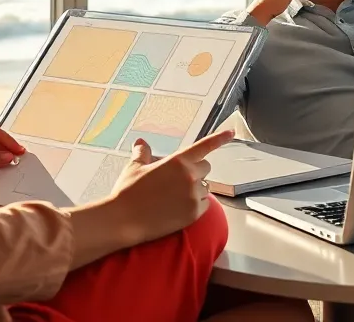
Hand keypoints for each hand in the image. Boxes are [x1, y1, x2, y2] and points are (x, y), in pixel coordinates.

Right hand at [109, 130, 235, 240]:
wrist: (122, 220)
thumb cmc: (127, 193)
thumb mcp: (134, 168)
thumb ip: (142, 153)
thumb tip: (140, 142)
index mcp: (178, 161)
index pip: (204, 146)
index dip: (219, 138)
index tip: (231, 132)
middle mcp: (190, 176)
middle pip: (205, 167)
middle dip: (195, 171)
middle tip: (177, 180)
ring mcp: (193, 195)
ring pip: (205, 187)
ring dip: (195, 189)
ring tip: (174, 197)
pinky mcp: (194, 213)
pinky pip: (204, 205)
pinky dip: (196, 205)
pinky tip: (178, 208)